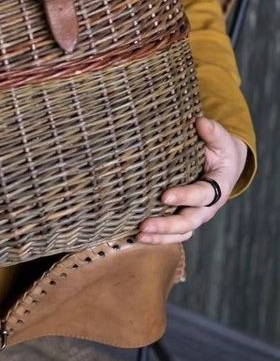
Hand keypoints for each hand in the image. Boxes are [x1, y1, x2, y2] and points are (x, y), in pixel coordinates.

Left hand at [137, 117, 247, 243]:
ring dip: (160, 236)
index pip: (202, 194)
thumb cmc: (219, 150)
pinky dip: (158, 238)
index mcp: (218, 186)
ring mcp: (195, 214)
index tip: (165, 196)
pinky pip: (173, 233)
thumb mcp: (221, 140)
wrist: (223, 165)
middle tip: (144, 225)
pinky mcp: (183, 217)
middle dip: (167, 224)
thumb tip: (200, 122)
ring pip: (181, 232)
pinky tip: (137, 237)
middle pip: (189, 221)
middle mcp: (207, 206)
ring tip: (138, 235)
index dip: (185, 196)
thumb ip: (213, 132)